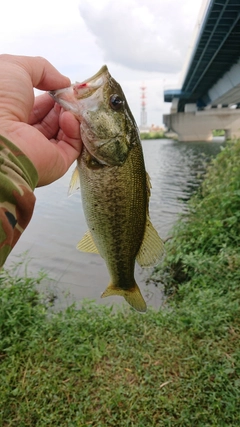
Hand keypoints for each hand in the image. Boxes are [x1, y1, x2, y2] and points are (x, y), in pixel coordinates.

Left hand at [0, 54, 81, 185]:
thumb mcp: (16, 67)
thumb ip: (41, 68)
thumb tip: (63, 82)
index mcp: (11, 115)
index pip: (38, 106)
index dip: (52, 93)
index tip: (64, 85)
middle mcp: (25, 134)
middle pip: (53, 118)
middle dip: (64, 103)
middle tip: (71, 93)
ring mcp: (40, 150)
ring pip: (64, 132)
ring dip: (71, 114)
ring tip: (70, 104)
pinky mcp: (55, 163)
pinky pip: (73, 147)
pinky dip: (75, 130)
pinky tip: (68, 117)